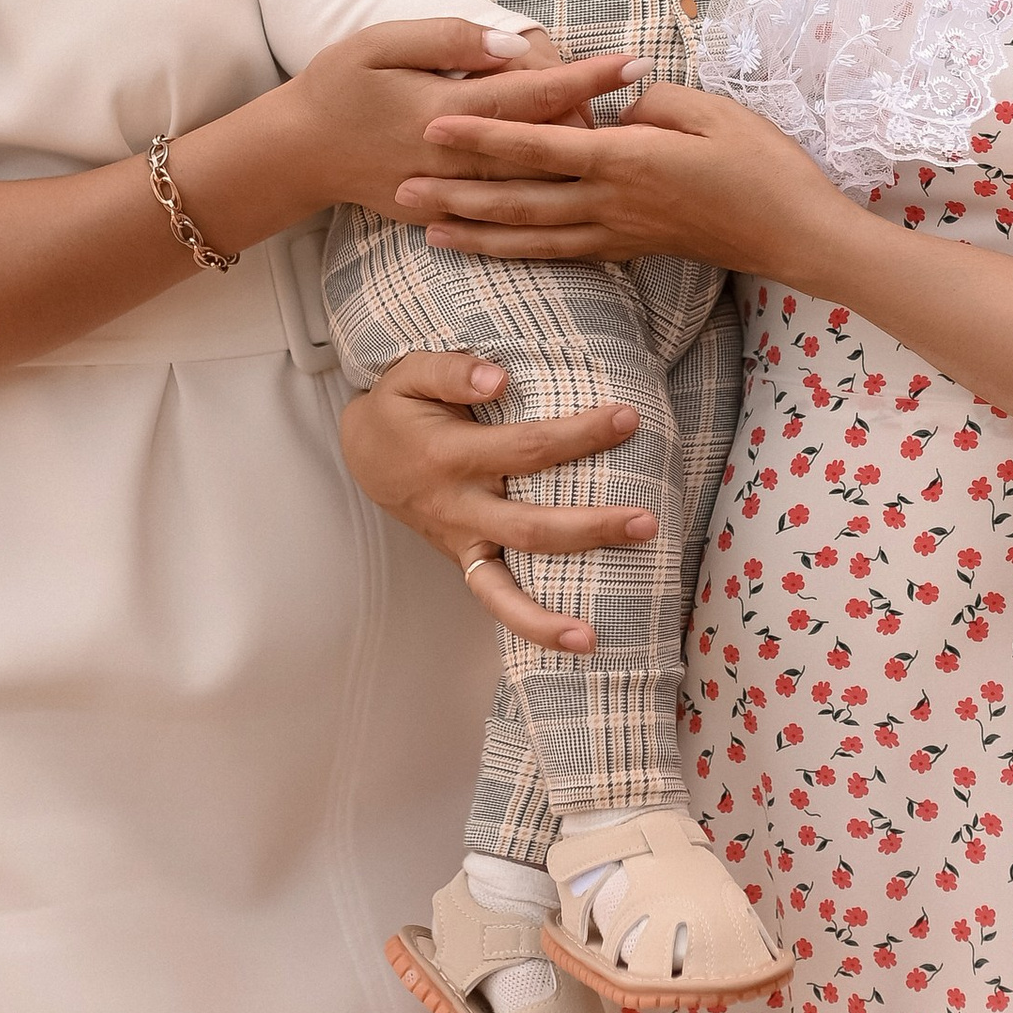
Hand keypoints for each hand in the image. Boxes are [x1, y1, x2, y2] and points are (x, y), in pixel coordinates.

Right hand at [187, 22, 637, 243]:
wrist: (296, 154)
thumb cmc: (338, 87)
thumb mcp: (381, 44)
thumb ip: (447, 40)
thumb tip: (509, 44)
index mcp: (446, 111)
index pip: (533, 92)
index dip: (588, 77)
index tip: (636, 62)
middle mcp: (457, 160)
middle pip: (547, 143)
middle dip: (603, 123)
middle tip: (650, 103)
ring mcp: (452, 195)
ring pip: (534, 182)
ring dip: (581, 161)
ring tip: (625, 140)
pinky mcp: (445, 216)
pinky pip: (506, 208)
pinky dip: (545, 193)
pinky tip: (577, 182)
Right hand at [337, 349, 654, 651]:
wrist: (365, 451)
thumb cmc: (401, 408)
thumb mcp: (409, 373)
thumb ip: (451, 370)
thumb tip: (498, 378)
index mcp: (450, 456)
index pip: (528, 448)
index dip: (580, 435)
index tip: (628, 418)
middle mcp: (457, 508)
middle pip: (530, 527)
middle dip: (590, 528)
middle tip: (647, 522)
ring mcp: (460, 542)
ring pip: (503, 589)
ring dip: (550, 613)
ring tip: (596, 635)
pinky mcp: (465, 560)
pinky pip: (495, 601)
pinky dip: (531, 626)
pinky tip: (577, 641)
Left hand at [399, 81, 846, 286]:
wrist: (796, 234)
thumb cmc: (763, 164)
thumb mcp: (711, 112)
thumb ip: (651, 102)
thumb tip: (610, 100)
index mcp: (627, 160)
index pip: (539, 145)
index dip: (483, 135)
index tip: (436, 124)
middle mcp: (611, 203)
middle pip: (519, 197)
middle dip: (456, 190)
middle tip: (399, 184)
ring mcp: (618, 233)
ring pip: (531, 235)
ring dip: (475, 230)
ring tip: (424, 226)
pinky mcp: (629, 250)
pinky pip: (559, 253)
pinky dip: (517, 252)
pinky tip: (489, 248)